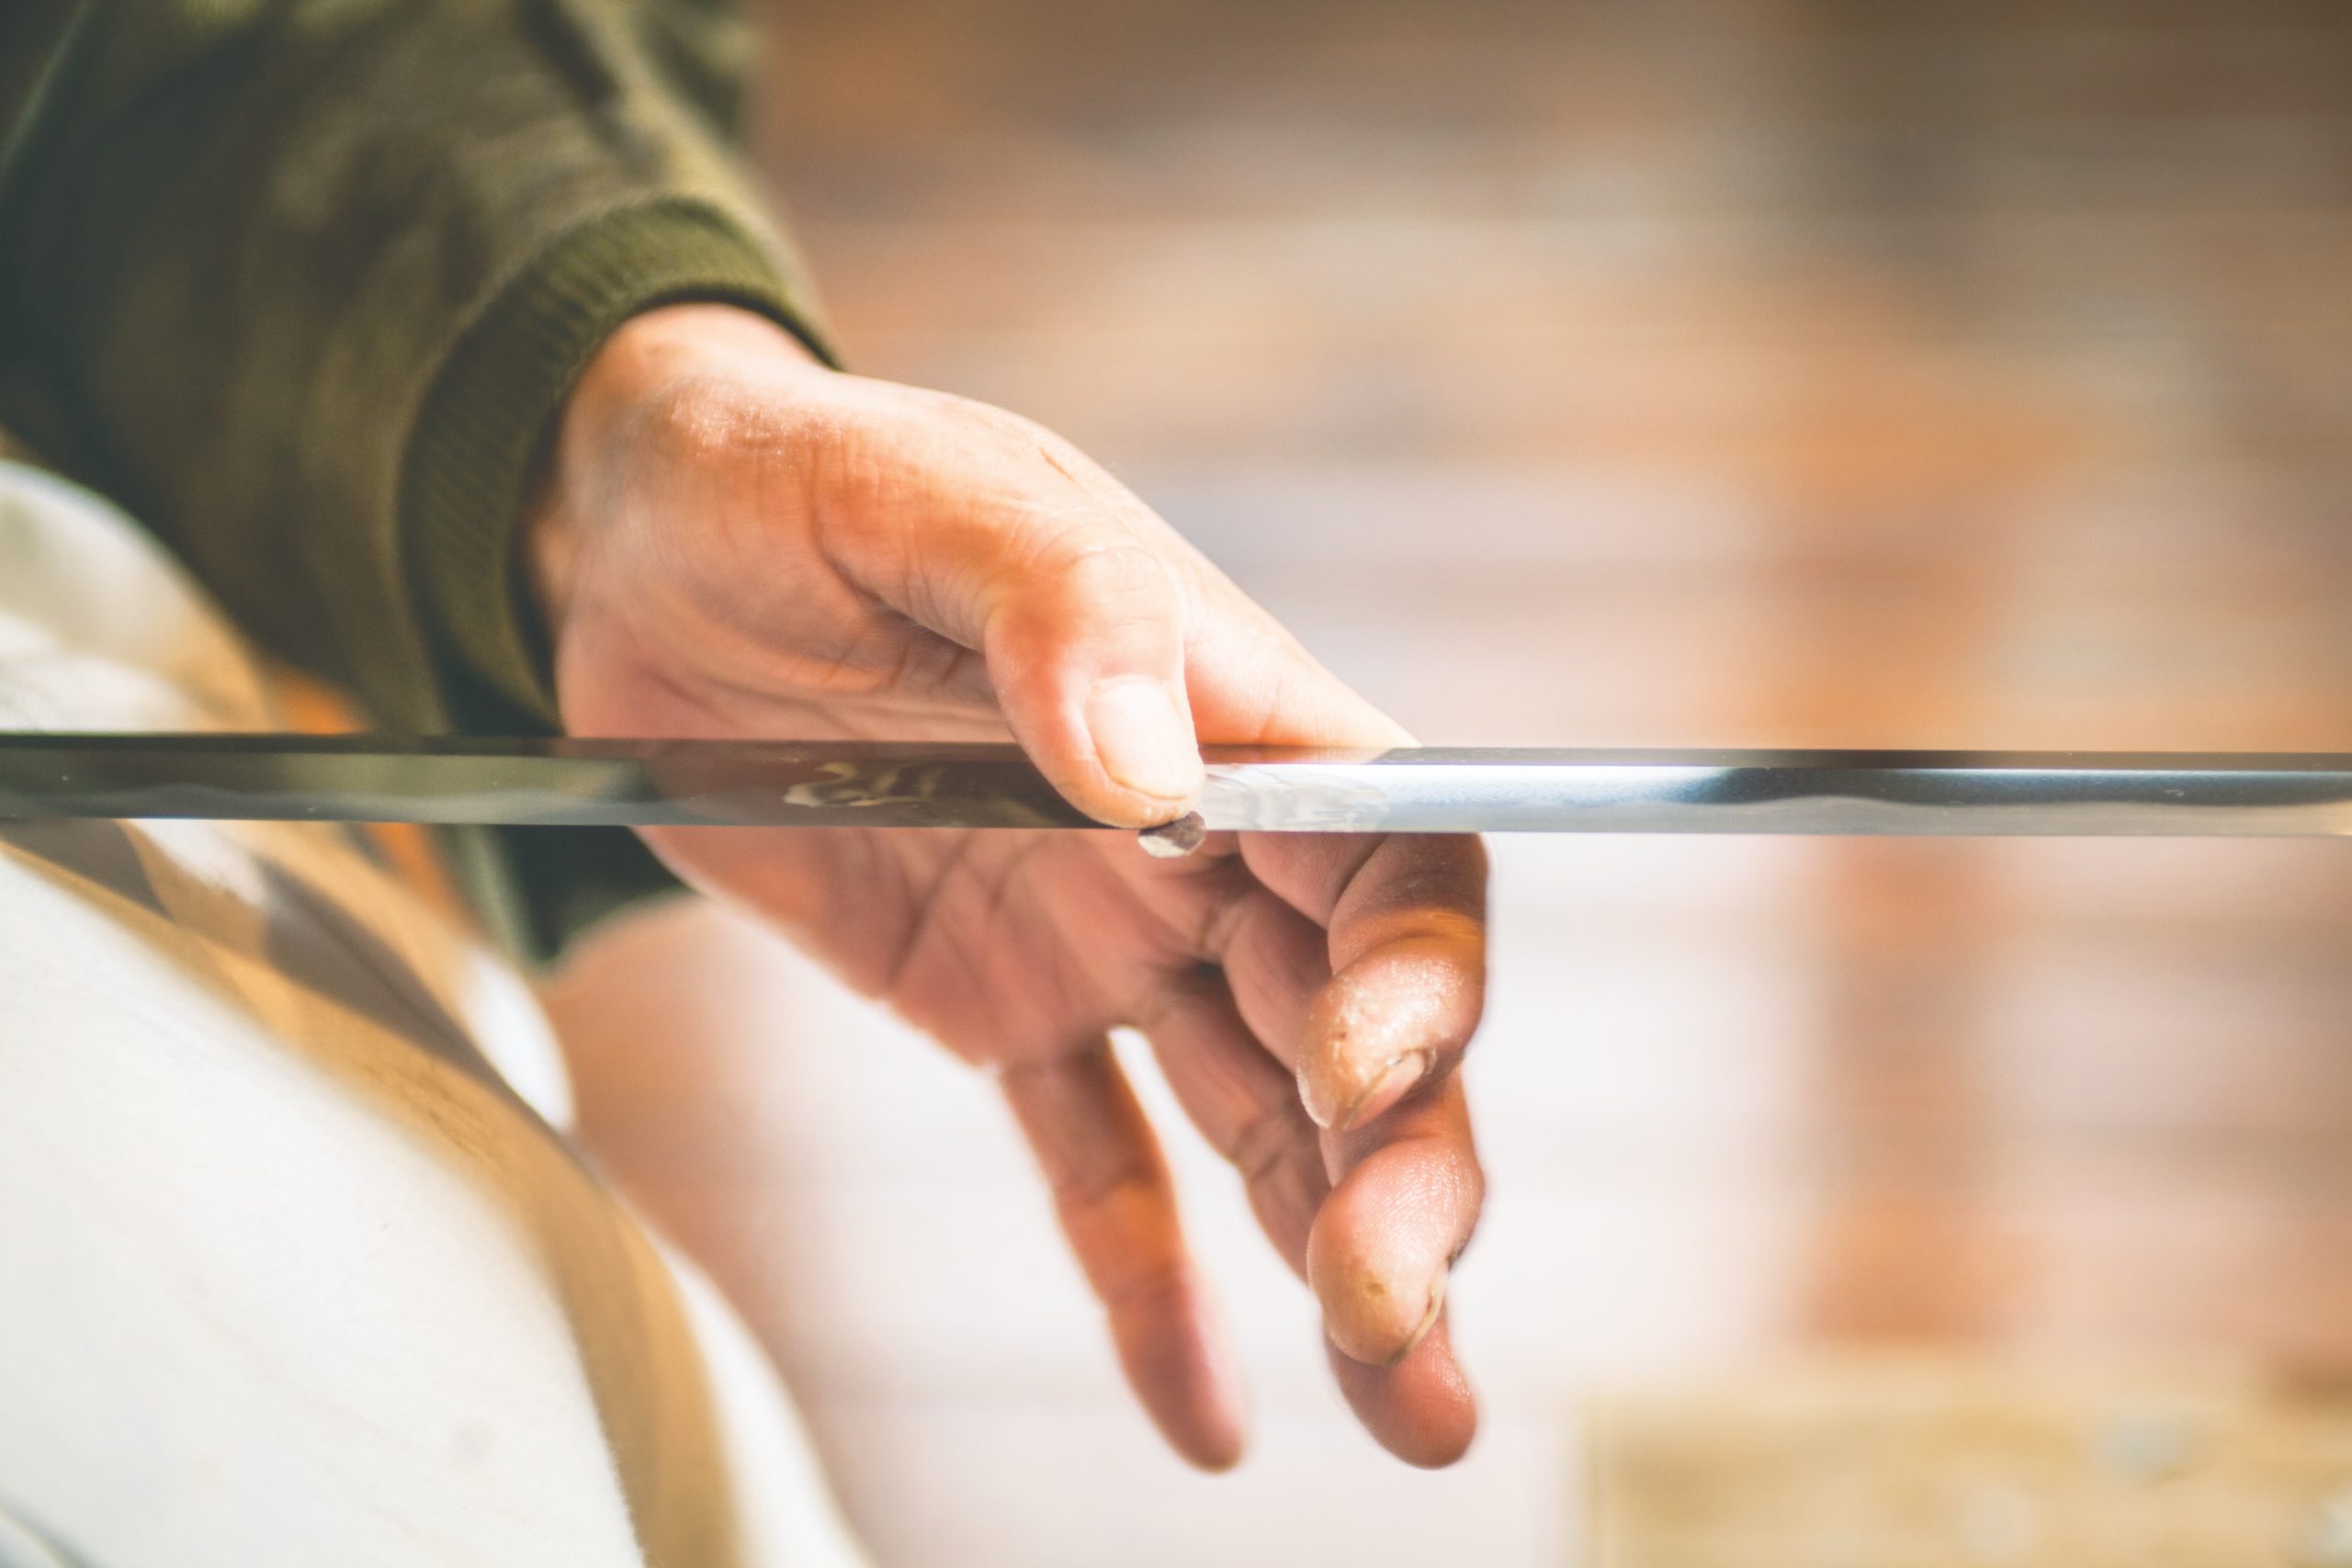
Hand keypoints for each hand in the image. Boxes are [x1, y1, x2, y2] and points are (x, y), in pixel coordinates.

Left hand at [530, 304, 1487, 1467]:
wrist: (641, 549)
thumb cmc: (796, 485)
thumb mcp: (916, 497)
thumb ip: (1054, 607)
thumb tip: (1154, 781)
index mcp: (1227, 708)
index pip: (1398, 855)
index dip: (1421, 976)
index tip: (1362, 1076)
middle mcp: (1200, 841)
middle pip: (1359, 1024)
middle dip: (1402, 1171)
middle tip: (1394, 1319)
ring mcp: (1103, 935)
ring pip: (1259, 1120)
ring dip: (1335, 1262)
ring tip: (1410, 1416)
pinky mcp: (997, 1008)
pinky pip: (1091, 1161)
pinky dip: (1147, 1287)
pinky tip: (1203, 1413)